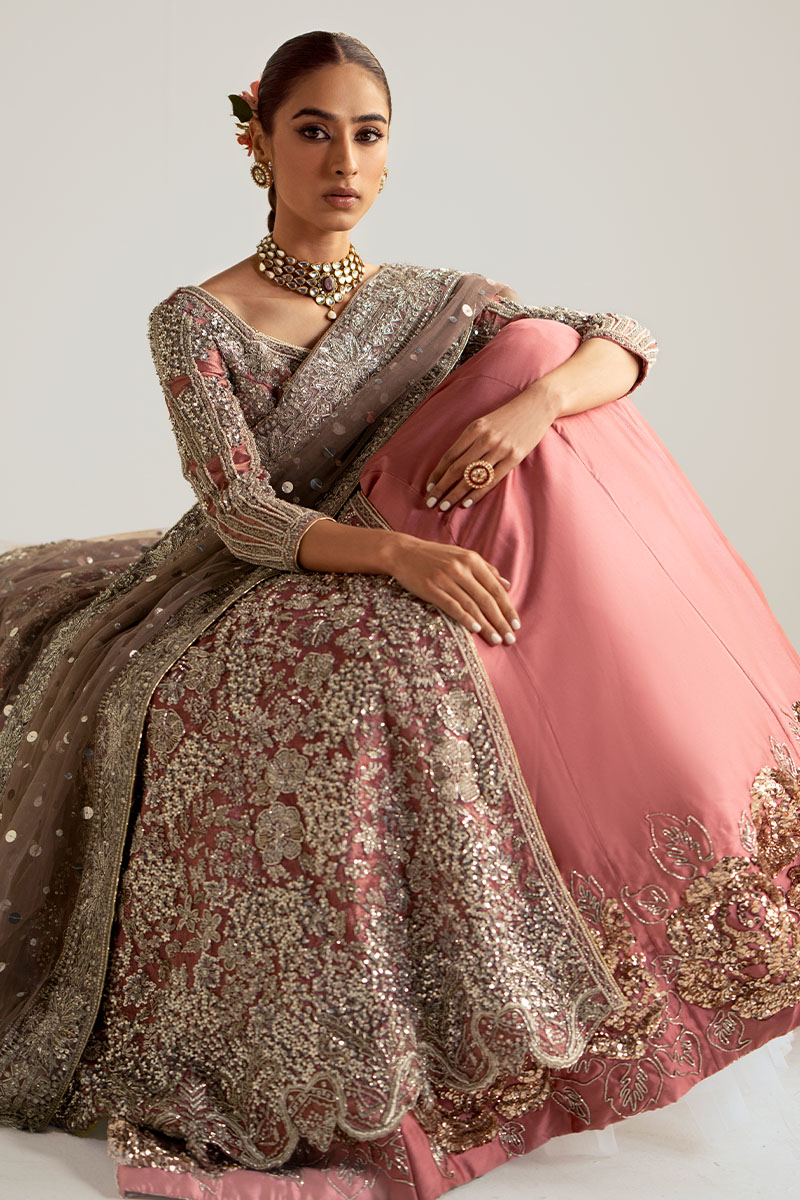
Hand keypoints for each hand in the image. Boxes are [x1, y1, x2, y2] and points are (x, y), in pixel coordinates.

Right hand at [386, 533, 519, 646]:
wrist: (403, 553)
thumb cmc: (435, 556)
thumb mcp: (463, 557)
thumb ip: (486, 570)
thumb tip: (507, 585)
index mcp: (472, 560)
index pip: (496, 588)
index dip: (508, 608)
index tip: (516, 624)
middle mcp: (461, 568)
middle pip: (486, 599)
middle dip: (500, 621)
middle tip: (510, 639)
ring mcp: (446, 579)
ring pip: (472, 606)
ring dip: (486, 625)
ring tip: (496, 639)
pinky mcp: (431, 588)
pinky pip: (452, 606)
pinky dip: (465, 618)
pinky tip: (475, 629)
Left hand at [424, 388, 557, 510]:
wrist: (537, 405)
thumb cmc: (508, 416)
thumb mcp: (484, 422)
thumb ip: (469, 440)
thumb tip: (451, 464)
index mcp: (474, 428)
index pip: (449, 456)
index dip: (437, 473)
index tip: (429, 487)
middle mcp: (485, 439)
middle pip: (457, 469)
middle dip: (441, 488)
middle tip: (429, 502)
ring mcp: (501, 449)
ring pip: (472, 477)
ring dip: (455, 494)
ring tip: (444, 506)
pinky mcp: (514, 457)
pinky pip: (492, 480)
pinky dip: (477, 493)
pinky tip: (466, 502)